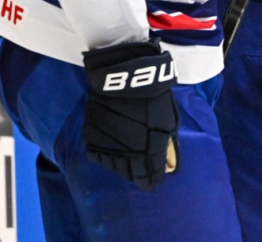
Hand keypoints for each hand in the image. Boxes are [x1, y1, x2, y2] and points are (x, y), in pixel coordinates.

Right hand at [83, 42, 178, 190]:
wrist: (124, 79)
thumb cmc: (153, 96)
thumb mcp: (168, 120)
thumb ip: (166, 144)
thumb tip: (166, 163)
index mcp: (148, 150)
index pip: (150, 175)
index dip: (153, 180)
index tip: (155, 182)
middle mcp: (126, 153)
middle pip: (131, 175)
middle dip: (138, 176)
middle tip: (142, 175)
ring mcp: (107, 147)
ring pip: (115, 168)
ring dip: (123, 168)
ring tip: (129, 165)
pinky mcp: (92, 139)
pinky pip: (100, 158)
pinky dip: (108, 158)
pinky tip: (114, 153)